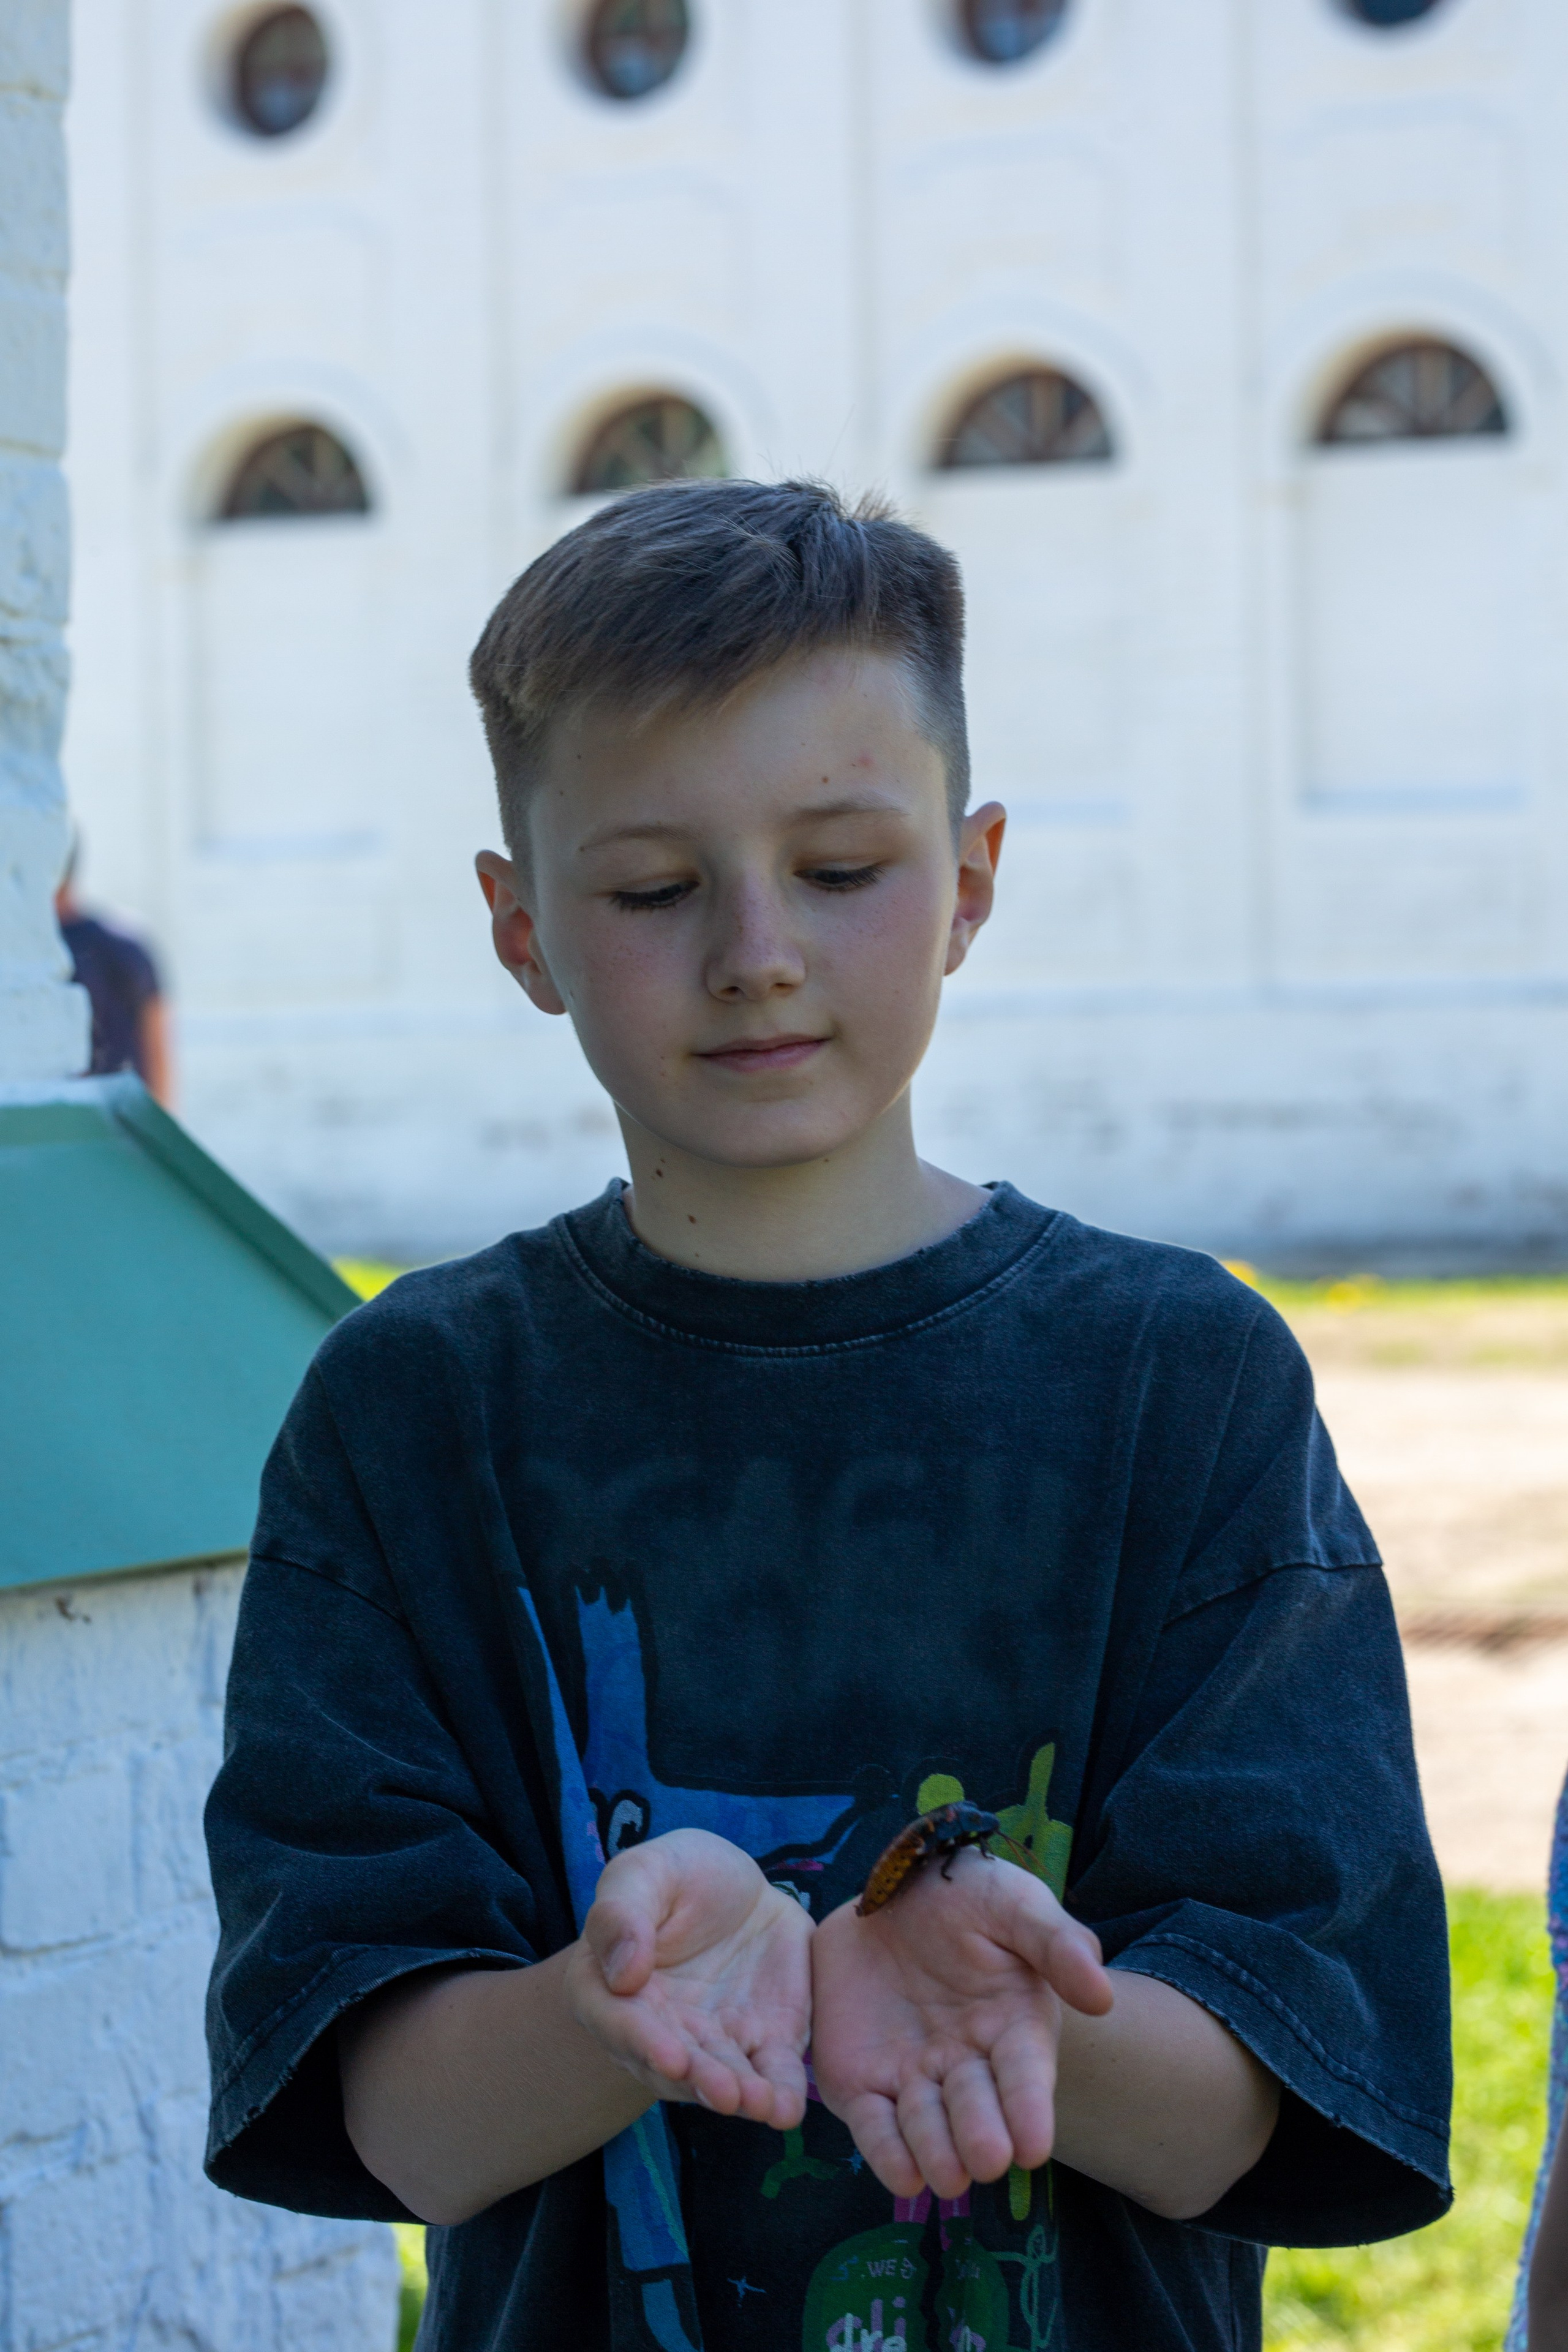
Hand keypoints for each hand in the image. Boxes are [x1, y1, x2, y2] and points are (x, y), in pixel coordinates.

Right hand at [565, 1827, 812, 2128]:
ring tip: (762, 2104)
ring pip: (723, 2080)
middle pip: (675, 2065)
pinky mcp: (764, 2043)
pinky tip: (787, 2110)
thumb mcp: (646, 1873)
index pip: (620, 2022)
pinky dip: (780, 2096)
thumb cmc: (676, 1877)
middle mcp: (659, 2031)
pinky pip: (771, 2075)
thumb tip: (622, 1975)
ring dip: (741, 2098)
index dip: (644, 2042)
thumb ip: (624, 1914)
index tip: (671, 2057)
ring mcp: (714, 2043)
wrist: (739, 1890)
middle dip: (701, 2082)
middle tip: (725, 2093)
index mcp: (612, 1990)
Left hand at [810, 1847, 1112, 2197]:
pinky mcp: (862, 2082)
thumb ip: (1057, 1943)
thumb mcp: (1014, 1903)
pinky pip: (873, 2124)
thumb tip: (1102, 1996)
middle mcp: (966, 2063)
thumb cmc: (964, 1896)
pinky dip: (886, 2152)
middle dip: (983, 2135)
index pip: (1024, 2076)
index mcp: (1013, 2027)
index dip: (1029, 2109)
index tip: (1034, 2145)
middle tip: (988, 2160)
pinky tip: (901, 2175)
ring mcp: (913, 2077)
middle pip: (976, 2108)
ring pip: (927, 2126)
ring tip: (947, 2176)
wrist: (889, 1887)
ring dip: (937, 2152)